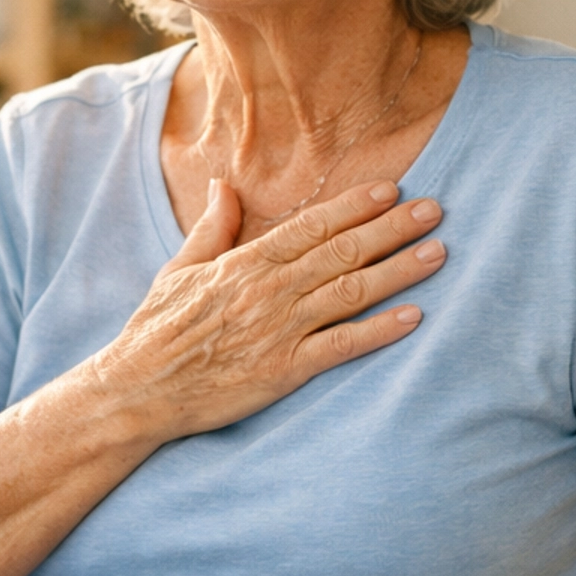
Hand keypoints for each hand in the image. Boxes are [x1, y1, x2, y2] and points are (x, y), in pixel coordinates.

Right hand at [98, 178, 444, 443]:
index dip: (355, 206)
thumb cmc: (156, 332)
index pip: (311, 226)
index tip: (391, 190)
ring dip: (398, 271)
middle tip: (436, 211)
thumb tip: (223, 185)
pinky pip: (341, 346)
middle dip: (392, 229)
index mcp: (245, 263)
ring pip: (351, 292)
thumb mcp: (178, 270)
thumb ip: (212, 228)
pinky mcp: (284, 371)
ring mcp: (279, 330)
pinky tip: (413, 317)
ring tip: (437, 254)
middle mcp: (268, 291)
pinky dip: (379, 331)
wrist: (138, 391)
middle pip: (342, 252)